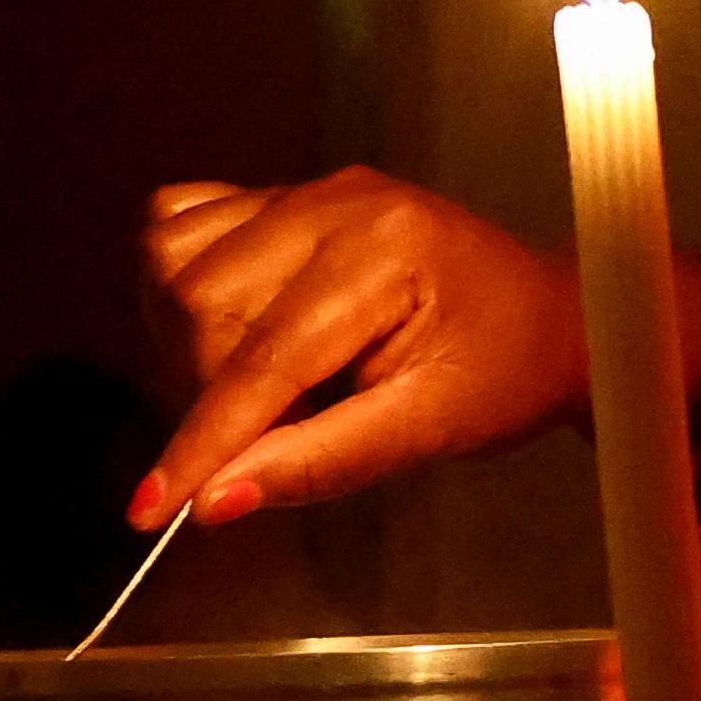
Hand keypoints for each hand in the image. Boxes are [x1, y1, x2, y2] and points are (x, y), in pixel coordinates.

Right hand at [133, 168, 585, 525]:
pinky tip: (235, 327)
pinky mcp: (283, 197)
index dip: (202, 441)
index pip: (264, 358)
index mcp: (385, 249)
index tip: (155, 509)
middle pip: (205, 307)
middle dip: (215, 394)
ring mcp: (305, 191)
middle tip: (286, 429)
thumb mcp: (428, 431)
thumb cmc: (505, 372)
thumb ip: (321, 462)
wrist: (546, 320)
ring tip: (271, 384)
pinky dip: (181, 284)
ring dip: (193, 344)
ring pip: (175, 264)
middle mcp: (335, 201)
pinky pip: (182, 226)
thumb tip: (214, 501)